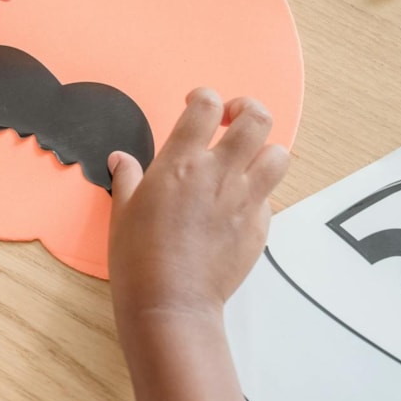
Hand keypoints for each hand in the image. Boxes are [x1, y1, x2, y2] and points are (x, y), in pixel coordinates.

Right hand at [105, 88, 289, 319]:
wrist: (170, 303)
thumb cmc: (138, 258)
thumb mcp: (122, 212)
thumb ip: (127, 178)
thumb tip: (121, 160)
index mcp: (180, 162)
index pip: (205, 106)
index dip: (204, 97)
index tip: (197, 105)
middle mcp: (219, 173)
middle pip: (256, 119)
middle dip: (247, 110)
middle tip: (232, 119)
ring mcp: (245, 200)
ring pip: (279, 154)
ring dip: (264, 150)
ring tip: (246, 160)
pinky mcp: (259, 227)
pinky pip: (270, 197)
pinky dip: (259, 194)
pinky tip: (237, 206)